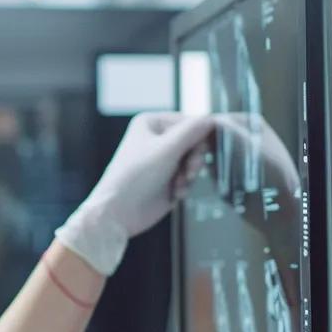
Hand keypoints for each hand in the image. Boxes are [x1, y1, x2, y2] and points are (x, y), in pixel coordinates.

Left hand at [55, 112, 225, 275]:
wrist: (119, 212)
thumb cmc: (134, 177)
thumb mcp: (166, 149)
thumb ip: (192, 131)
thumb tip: (212, 118)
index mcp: (152, 123)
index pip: (189, 122)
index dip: (200, 136)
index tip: (206, 147)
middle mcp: (158, 139)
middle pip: (195, 142)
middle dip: (194, 158)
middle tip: (190, 170)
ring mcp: (163, 160)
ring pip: (194, 161)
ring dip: (190, 174)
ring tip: (179, 183)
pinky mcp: (167, 179)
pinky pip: (189, 177)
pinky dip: (185, 185)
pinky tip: (175, 192)